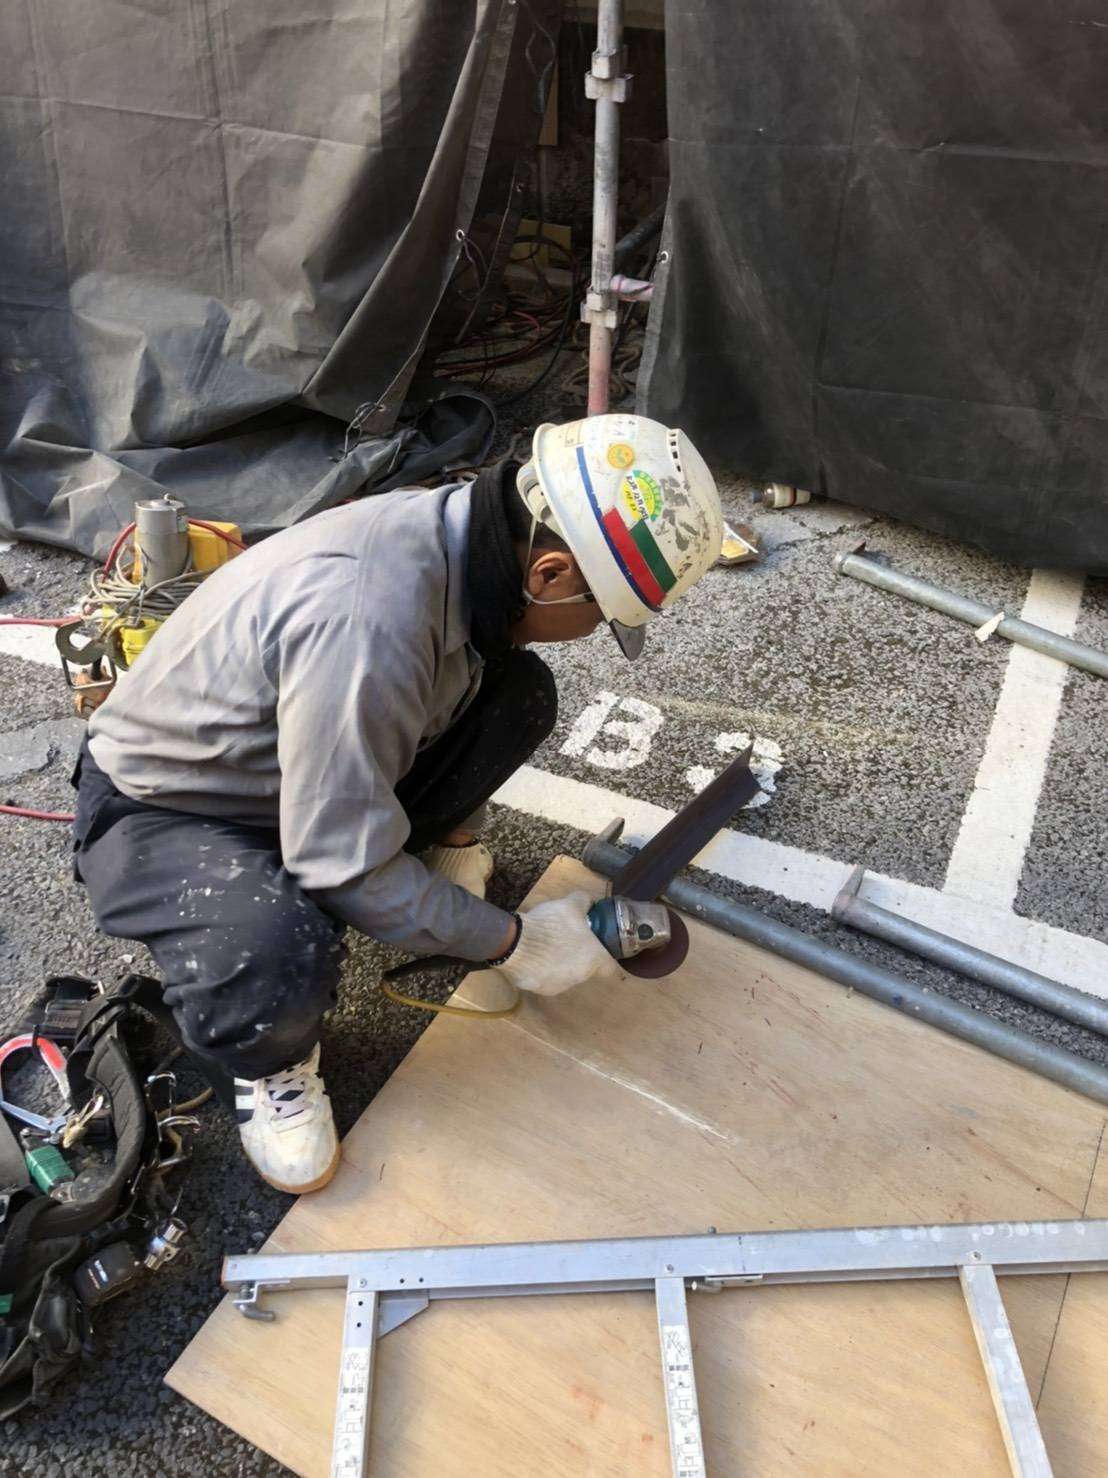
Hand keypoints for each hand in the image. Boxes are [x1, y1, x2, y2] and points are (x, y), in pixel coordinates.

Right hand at [493, 890, 620, 996]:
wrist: (516, 944)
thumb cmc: (550, 924)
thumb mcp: (570, 905)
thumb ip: (584, 901)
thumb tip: (588, 901)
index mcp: (592, 959)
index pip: (609, 967)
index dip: (604, 957)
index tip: (596, 948)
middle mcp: (580, 977)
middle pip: (585, 969)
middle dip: (578, 956)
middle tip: (567, 940)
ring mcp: (560, 986)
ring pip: (566, 975)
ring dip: (560, 964)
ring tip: (547, 947)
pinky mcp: (541, 990)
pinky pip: (546, 979)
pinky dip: (542, 970)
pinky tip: (533, 956)